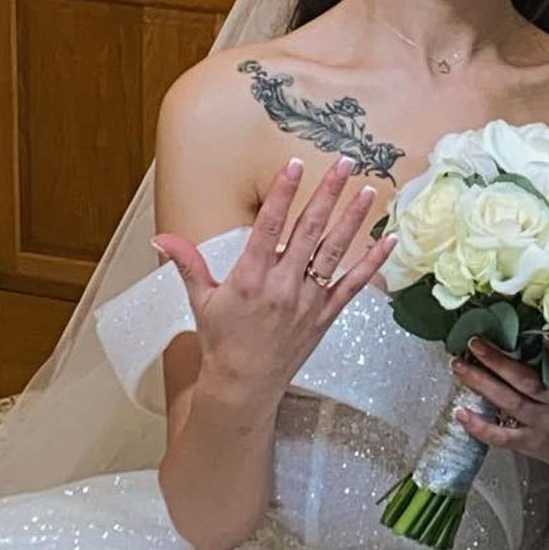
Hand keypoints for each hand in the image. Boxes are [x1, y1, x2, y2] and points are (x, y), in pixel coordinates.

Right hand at [151, 157, 395, 406]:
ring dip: (352, 220)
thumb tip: (161, 238)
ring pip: (334, 252)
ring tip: (369, 191)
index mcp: (250, 277)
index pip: (268, 226)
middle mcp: (282, 285)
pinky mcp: (325, 315)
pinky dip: (372, 263)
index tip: (294, 165)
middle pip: (309, 231)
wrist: (244, 385)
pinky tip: (387, 241)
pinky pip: (353, 285)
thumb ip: (187, 263)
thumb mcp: (200, 299)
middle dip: (327, 194)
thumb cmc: (222, 341)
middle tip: (345, 164)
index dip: (282, 193)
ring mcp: (307, 300)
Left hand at [451, 333, 548, 488]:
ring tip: (459, 367)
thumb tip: (538, 334)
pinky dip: (478, 426)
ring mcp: (540, 425)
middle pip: (526, 380)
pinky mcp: (527, 443)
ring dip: (481, 383)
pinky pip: (500, 436)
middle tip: (474, 343)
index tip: (544, 337)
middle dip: (498, 360)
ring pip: (509, 402)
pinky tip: (460, 412)